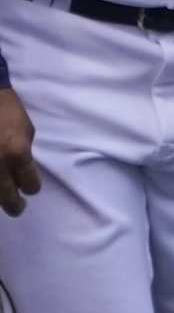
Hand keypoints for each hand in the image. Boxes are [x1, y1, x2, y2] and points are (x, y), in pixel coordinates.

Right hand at [0, 88, 40, 216]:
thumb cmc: (4, 106)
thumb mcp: (25, 130)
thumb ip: (26, 153)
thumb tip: (22, 170)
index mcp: (17, 153)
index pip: (31, 186)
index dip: (31, 187)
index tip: (28, 186)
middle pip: (7, 199)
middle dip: (14, 204)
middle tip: (16, 206)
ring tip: (2, 194)